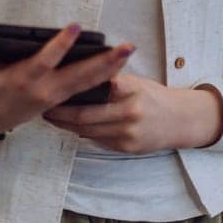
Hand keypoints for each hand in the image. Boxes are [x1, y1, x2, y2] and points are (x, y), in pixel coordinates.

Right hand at [0, 24, 134, 140]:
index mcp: (24, 80)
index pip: (46, 61)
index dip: (60, 45)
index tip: (75, 27)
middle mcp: (45, 90)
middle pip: (80, 75)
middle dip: (104, 62)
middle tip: (126, 47)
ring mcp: (57, 97)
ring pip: (88, 83)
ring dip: (111, 69)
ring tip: (129, 52)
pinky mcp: (62, 100)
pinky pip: (87, 89)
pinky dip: (104, 79)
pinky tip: (119, 67)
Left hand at [44, 73, 222, 152]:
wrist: (179, 120)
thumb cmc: (153, 96)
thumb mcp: (136, 82)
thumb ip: (112, 81)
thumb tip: (80, 75)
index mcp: (130, 89)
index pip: (97, 85)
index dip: (73, 88)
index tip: (54, 83)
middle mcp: (129, 112)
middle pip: (85, 115)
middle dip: (60, 113)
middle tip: (43, 106)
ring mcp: (127, 132)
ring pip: (87, 130)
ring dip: (66, 125)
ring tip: (50, 116)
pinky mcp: (126, 147)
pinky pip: (97, 140)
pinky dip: (81, 133)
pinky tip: (69, 126)